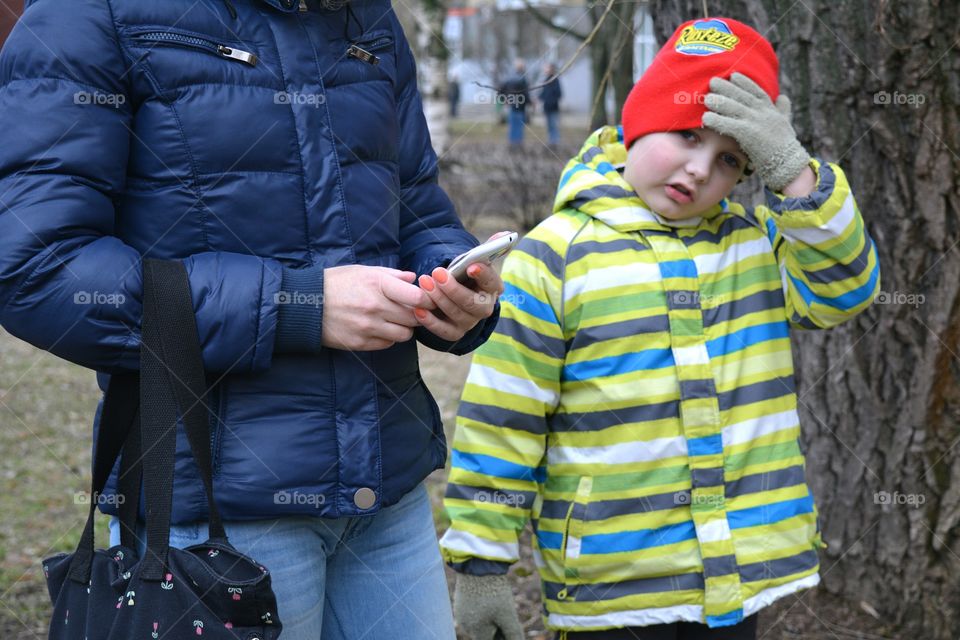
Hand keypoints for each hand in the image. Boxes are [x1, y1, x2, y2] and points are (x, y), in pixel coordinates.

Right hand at [321, 265, 434, 350]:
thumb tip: (413, 278)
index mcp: (378, 284)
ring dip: (404, 328)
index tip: (426, 299)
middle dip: (417, 314)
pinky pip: (388, 343)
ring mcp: (368, 327)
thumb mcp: (363, 271)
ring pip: (404, 334)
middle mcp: (375, 307)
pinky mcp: (361, 342)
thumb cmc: (336, 283)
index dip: (427, 299)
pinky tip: (380, 327)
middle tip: (411, 310)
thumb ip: (391, 275)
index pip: (418, 297)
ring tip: (394, 319)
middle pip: (414, 317)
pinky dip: (389, 337)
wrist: (305, 304)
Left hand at [415, 234, 504, 342]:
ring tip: (424, 283)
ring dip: (438, 299)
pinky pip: (443, 331)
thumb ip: (488, 248)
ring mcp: (470, 322)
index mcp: (493, 288)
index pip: (492, 282)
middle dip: (453, 288)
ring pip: (455, 314)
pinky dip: (430, 322)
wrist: (454, 297)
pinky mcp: (455, 333)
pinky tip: (418, 310)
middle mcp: (484, 307)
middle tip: (437, 273)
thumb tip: (506, 234)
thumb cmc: (465, 276)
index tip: (471, 266)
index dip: (483, 274)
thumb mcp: (475, 262)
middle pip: (472, 302)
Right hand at [453, 574, 523, 639]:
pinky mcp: (460, 600)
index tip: (509, 624)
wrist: (478, 564)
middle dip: (497, 627)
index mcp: (475, 631)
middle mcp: (465, 625)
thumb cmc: (494, 592)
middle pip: (485, 633)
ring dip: (490, 618)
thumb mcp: (507, 614)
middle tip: (506, 613)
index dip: (502, 636)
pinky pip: (473, 611)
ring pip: (479, 621)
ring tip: (498, 602)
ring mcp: (460, 612)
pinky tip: (490, 596)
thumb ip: (513, 634)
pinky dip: (483, 608)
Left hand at [702, 72, 810, 191]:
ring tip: (706, 98)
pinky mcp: (749, 134)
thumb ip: (783, 109)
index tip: (733, 75)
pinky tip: (705, 118)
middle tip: (713, 81)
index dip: (745, 82)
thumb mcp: (786, 122)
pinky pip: (729, 125)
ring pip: (734, 108)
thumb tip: (783, 97)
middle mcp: (763, 112)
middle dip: (727, 88)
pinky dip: (717, 120)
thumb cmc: (785, 145)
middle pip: (742, 96)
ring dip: (719, 102)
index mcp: (771, 109)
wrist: (788, 163)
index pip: (756, 91)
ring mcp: (756, 122)